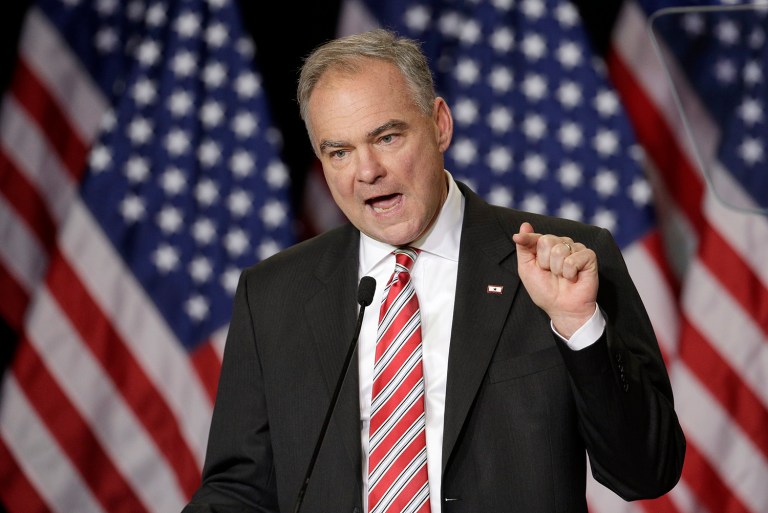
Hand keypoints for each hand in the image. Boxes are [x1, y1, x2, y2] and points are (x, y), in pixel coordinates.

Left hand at [512, 222, 597, 337]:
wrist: (562, 308)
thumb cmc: (544, 291)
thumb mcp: (527, 269)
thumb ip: (524, 248)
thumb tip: (524, 225)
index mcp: (546, 247)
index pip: (536, 236)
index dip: (527, 238)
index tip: (518, 238)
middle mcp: (561, 244)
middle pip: (547, 240)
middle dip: (544, 261)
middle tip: (551, 273)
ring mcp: (576, 249)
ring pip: (560, 250)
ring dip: (557, 269)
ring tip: (562, 277)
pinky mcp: (589, 256)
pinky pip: (573, 259)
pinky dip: (569, 272)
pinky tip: (573, 278)